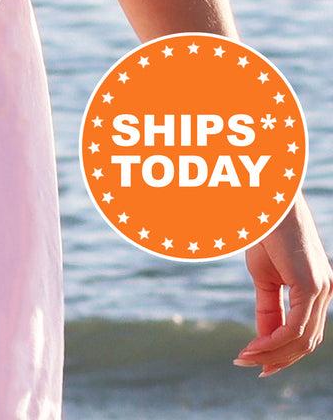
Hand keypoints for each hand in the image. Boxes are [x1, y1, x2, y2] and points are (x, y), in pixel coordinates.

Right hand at [234, 196, 332, 376]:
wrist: (266, 203)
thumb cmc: (264, 233)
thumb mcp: (263, 276)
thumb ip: (268, 306)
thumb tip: (264, 337)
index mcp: (315, 291)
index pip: (304, 333)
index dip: (280, 352)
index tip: (254, 361)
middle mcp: (325, 293)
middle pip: (307, 342)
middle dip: (278, 359)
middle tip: (250, 367)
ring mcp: (322, 290)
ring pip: (303, 339)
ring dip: (273, 354)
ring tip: (246, 357)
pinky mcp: (311, 286)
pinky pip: (296, 326)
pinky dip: (276, 341)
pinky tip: (256, 345)